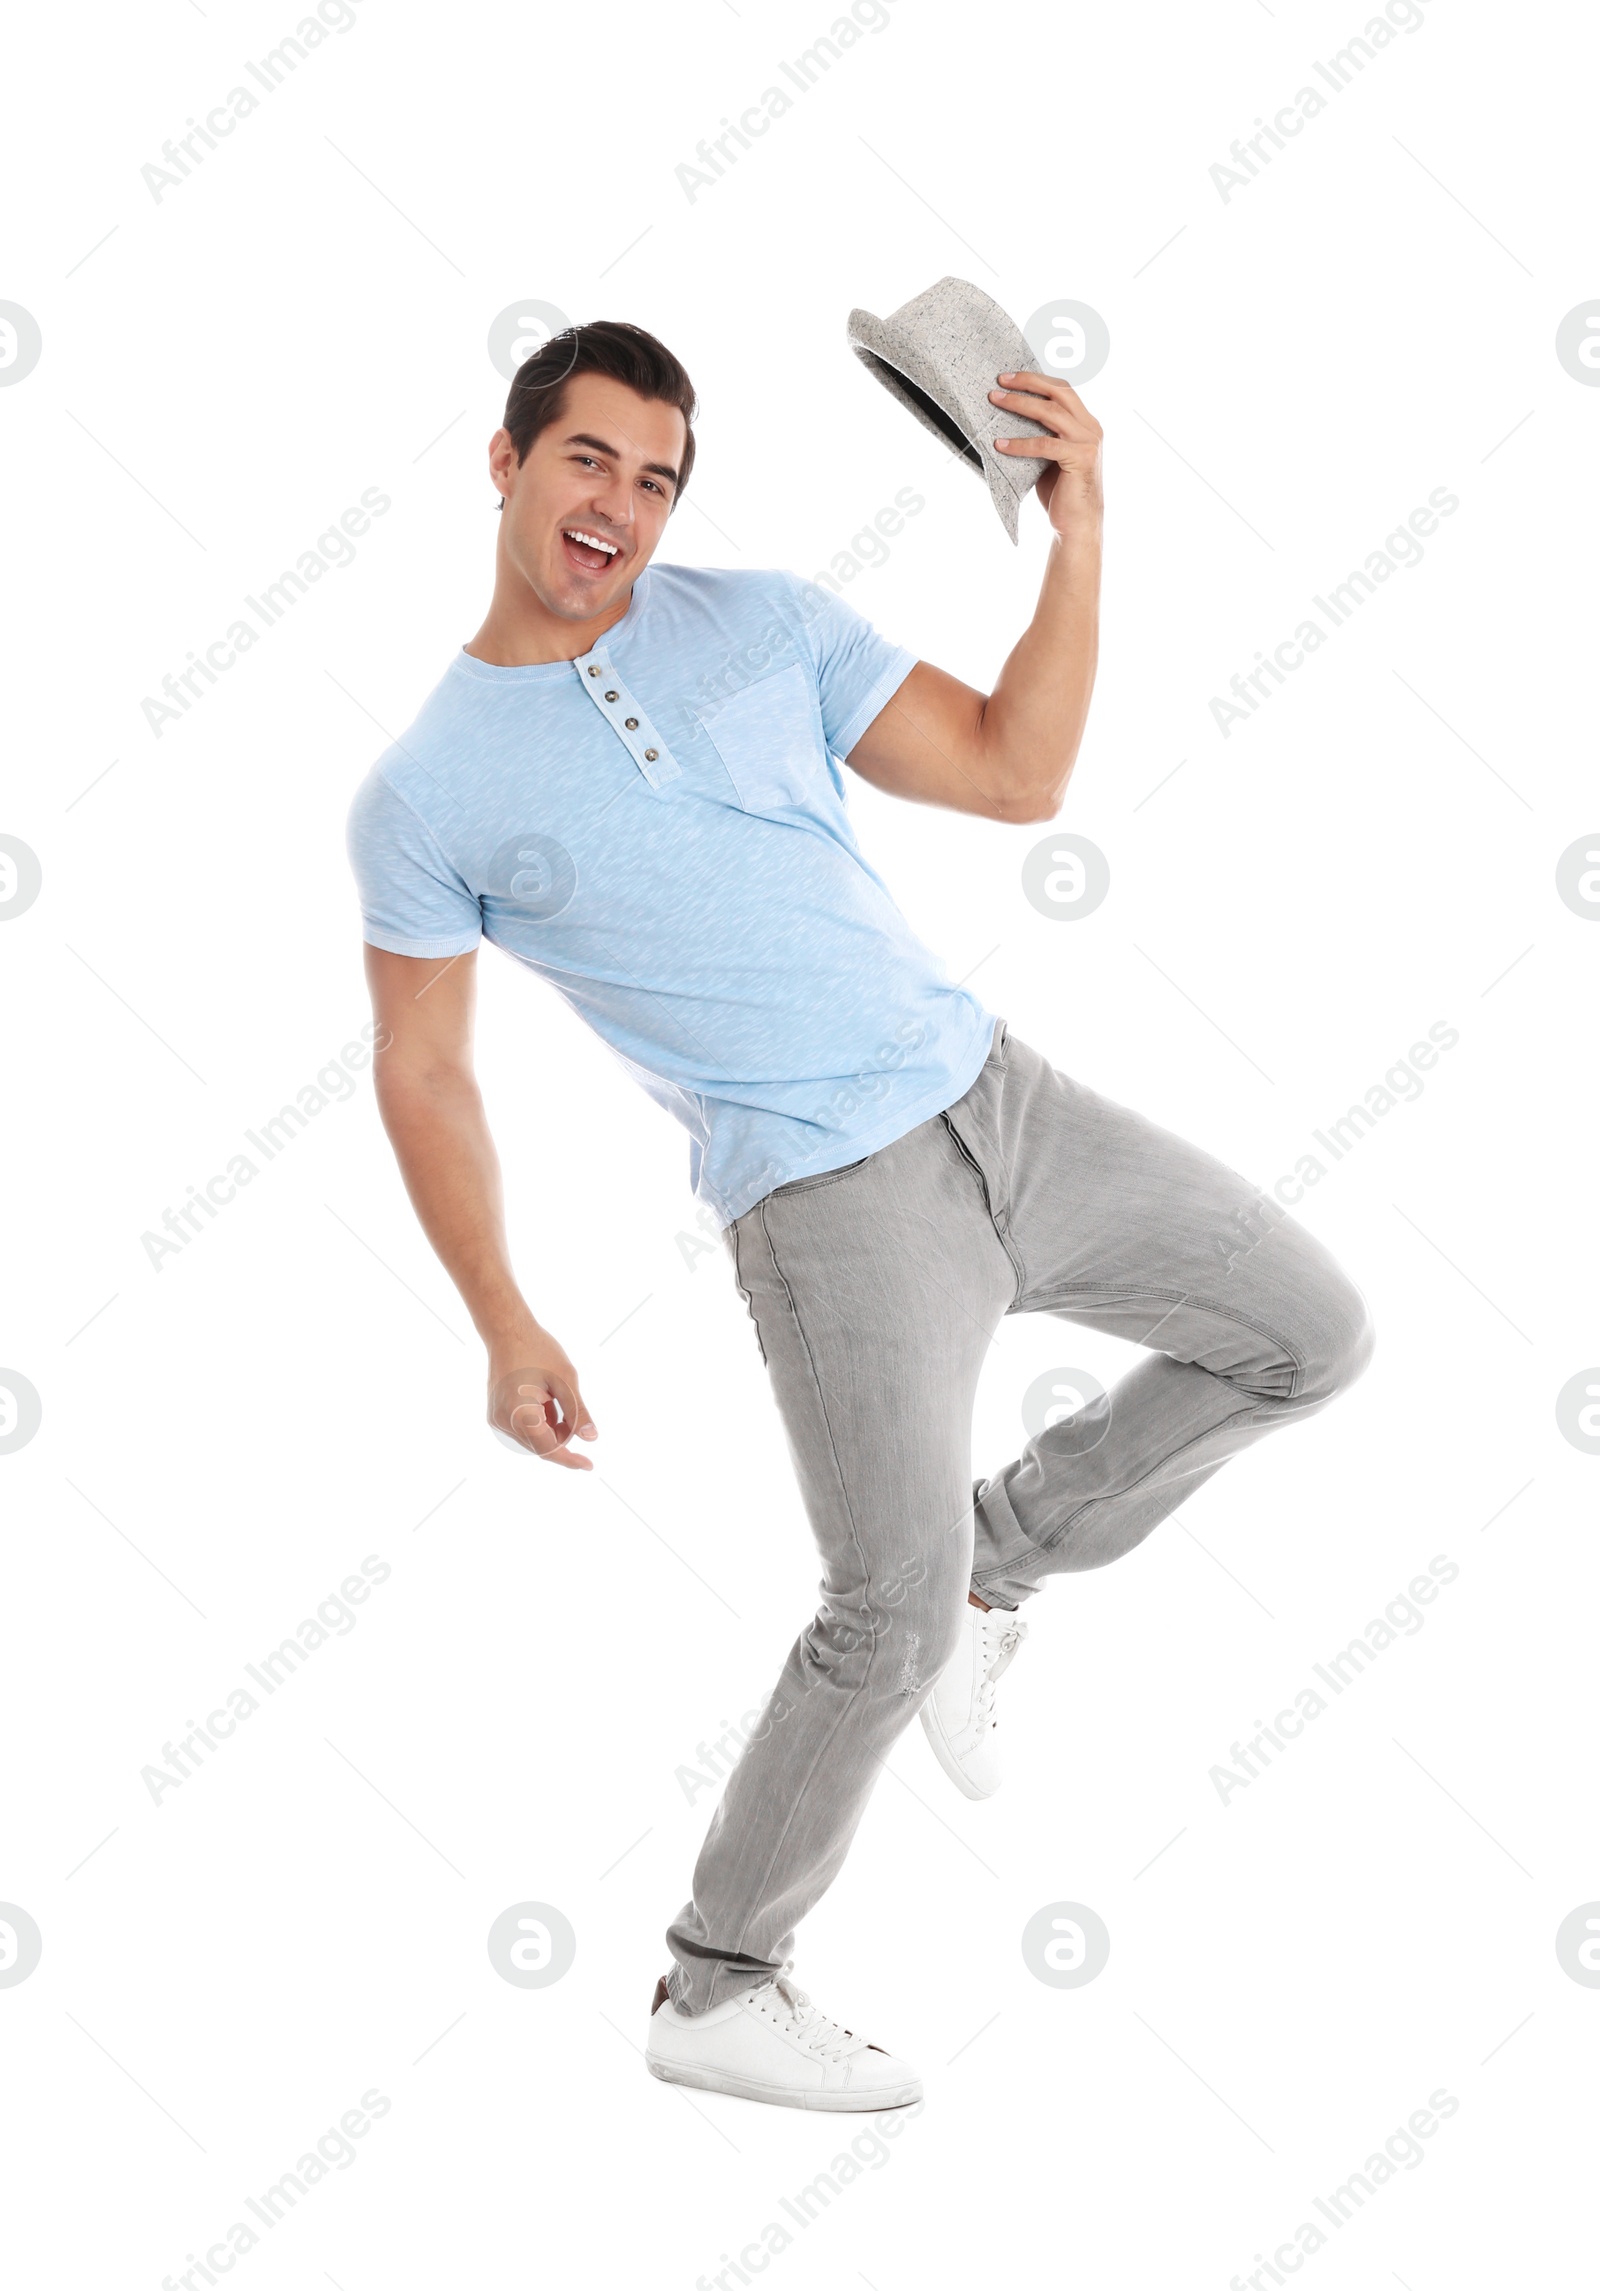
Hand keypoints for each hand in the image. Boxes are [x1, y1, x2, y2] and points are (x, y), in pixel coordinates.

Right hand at [487, 1330, 597, 1469]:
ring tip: (552, 1396)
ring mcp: (496, 1419)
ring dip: (550, 1427)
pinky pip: (522, 1429)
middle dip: (561, 1435)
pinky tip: (541, 1397)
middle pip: (541, 1446)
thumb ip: (578, 1412)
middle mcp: (504, 1421)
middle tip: (570, 1407)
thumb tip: (591, 1439)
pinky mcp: (495, 1414)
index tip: (589, 1466)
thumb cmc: (539, 1351)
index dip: (570, 1459)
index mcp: (521, 1414)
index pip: (549, 1449)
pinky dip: (538, 1421)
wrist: (507, 1331)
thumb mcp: (566, 1380)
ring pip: (532, 1438)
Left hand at [989, 370, 1102, 534]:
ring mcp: (1088, 442)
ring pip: (1051, 413)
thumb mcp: (1050, 456)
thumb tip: (1010, 418)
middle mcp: (1091, 428)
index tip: (1011, 377)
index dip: (1037, 380)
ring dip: (1019, 404)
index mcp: (1086, 423)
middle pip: (1059, 392)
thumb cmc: (1061, 492)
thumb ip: (1042, 435)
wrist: (1077, 524)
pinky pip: (1045, 445)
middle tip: (1001, 380)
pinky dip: (1020, 444)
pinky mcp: (1080, 459)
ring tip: (996, 401)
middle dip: (1028, 382)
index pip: (1063, 390)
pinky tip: (1000, 444)